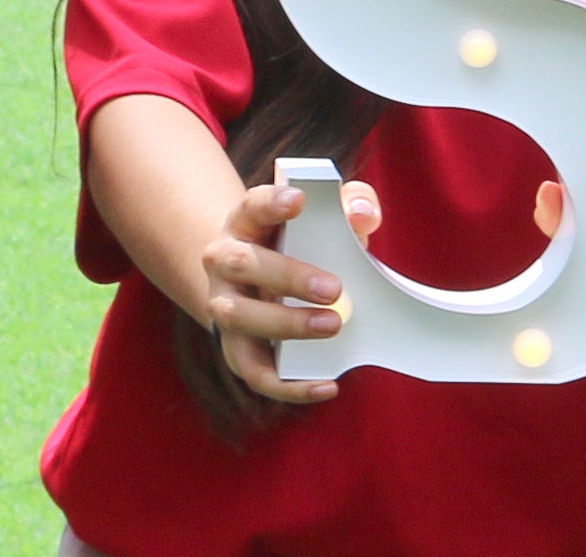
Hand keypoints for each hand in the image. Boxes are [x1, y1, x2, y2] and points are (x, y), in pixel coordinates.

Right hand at [189, 179, 362, 403]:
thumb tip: (361, 213)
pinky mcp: (238, 350)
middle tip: (334, 288)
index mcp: (244, 223)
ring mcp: (225, 307)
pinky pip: (255, 373)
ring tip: (333, 324)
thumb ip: (349, 204)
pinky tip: (327, 385)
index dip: (272, 202)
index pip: (251, 206)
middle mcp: (224, 263)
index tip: (299, 200)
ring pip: (238, 316)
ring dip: (286, 324)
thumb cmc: (301, 244)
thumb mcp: (323, 219)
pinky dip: (289, 385)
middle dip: (288, 275)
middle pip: (241, 263)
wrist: (258, 283)